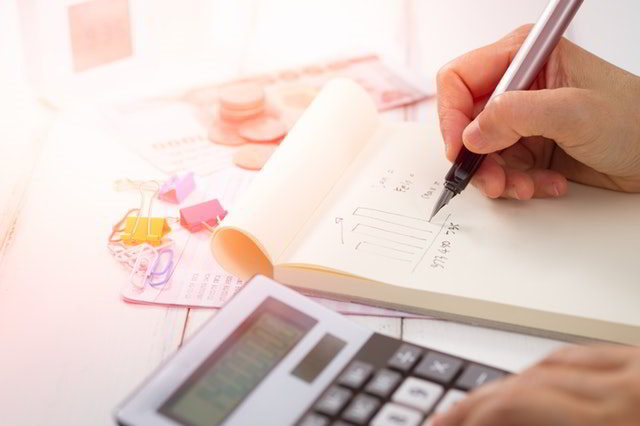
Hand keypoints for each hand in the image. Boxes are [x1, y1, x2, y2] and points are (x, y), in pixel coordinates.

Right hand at [430, 345, 639, 425]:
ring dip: (511, 385)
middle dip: (480, 401)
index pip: (517, 404)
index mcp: (614, 423)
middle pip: (527, 380)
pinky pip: (583, 354)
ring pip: (551, 362)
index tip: (447, 424)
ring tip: (483, 404)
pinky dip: (549, 369)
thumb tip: (488, 420)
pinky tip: (533, 382)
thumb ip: (536, 425)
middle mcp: (627, 390)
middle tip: (449, 416)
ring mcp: (637, 370)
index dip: (472, 414)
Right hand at [436, 25, 639, 198]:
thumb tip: (470, 133)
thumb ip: (516, 116)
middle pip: (465, 122)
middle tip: (493, 180)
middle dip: (478, 156)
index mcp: (524, 58)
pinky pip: (502, 169)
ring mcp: (522, 119)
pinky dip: (518, 184)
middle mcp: (518, 87)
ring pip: (481, 152)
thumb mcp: (574, 112)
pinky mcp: (528, 146)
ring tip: (525, 187)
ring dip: (499, 176)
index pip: (460, 79)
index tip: (459, 148)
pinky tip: (547, 184)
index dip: (451, 115)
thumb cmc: (636, 120)